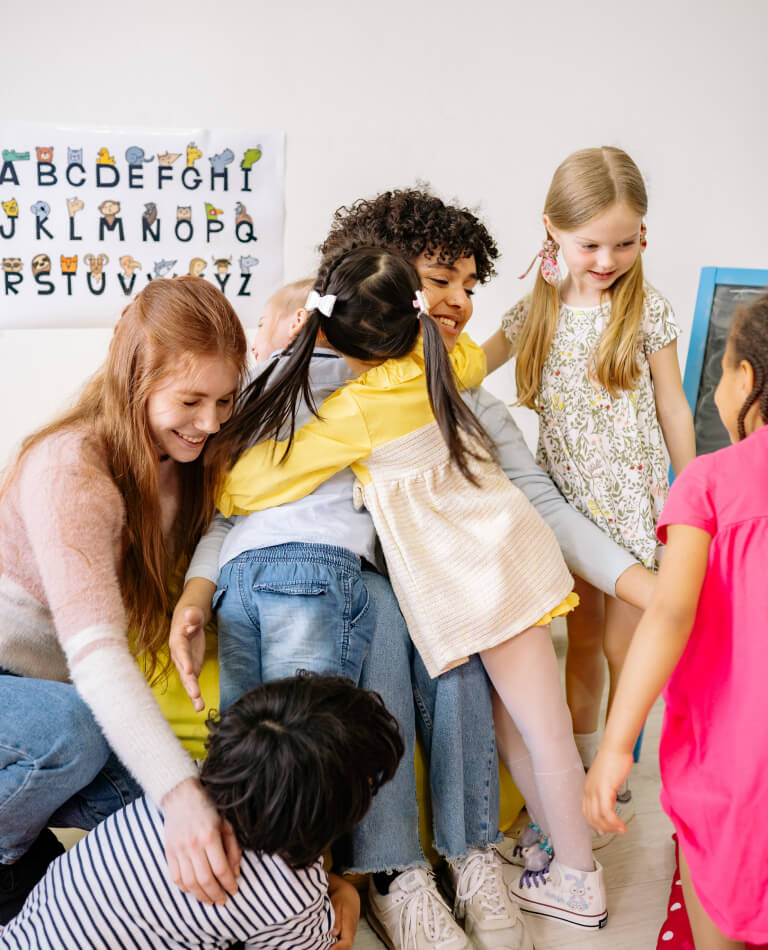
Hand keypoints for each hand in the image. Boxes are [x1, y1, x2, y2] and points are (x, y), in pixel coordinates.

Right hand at [162, 777, 241, 904]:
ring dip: (201, 896)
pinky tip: (194, 891)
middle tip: (223, 901)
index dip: (229, 883)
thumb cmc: (208, 808)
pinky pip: (175, 877)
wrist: (181, 795)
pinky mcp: (168, 852)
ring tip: (210, 900)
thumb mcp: (225, 823)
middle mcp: (193, 845)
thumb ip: (232, 847)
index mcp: (209, 836)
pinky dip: (185, 888)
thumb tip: (235, 872)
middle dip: (216, 894)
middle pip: (205, 879)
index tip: (234, 890)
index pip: (221, 869)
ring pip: (189, 882)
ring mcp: (178, 850)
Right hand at [169, 605, 207, 711]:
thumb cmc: (191, 615)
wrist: (187, 620)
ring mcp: (184, 664)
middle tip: (196, 694)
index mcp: (178, 641)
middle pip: (183, 670)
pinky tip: (200, 707)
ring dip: (193, 694)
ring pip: (188, 681)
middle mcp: (178, 655)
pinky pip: (193, 683)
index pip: (182, 652)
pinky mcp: (191, 669)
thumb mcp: (193, 612)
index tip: (189, 671)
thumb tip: (192, 614)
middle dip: (189, 683)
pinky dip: (196, 695)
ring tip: (199, 706)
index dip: (185, 661)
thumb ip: (193, 615)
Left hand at [327, 872, 359, 948]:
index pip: (347, 942)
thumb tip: (335, 933)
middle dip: (335, 949)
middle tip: (322, 949)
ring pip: (344, 944)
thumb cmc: (342, 896)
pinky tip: (328, 944)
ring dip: (336, 947)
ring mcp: (351, 930)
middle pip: (345, 946)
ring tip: (323, 947)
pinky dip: (336, 944)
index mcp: (350, 923)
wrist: (349, 892)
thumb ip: (337, 918)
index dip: (337, 948)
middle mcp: (352, 929)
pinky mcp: (348, 930)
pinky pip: (343, 940)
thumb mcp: (337, 904)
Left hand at [582, 745, 633, 835]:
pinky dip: (614, 822)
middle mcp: (588, 790)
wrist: (616, 747)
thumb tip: (608, 801)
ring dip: (611, 827)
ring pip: (599, 817)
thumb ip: (605, 789)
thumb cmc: (613, 759)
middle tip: (616, 832)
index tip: (603, 830)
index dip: (594, 823)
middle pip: (591, 817)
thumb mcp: (605, 777)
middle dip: (604, 828)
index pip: (586, 811)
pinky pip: (607, 812)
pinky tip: (622, 825)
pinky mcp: (605, 789)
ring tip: (621, 830)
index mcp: (588, 787)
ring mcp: (595, 790)